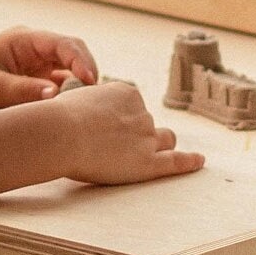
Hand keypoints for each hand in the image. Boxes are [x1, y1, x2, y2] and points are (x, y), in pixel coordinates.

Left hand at [0, 24, 97, 113]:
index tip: (92, 81)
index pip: (64, 44)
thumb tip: (56, 92)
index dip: (82, 60)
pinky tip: (74, 113)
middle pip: (74, 54)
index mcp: (23, 40)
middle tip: (96, 99)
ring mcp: (36, 64)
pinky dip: (70, 97)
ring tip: (88, 108)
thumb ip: (21, 90)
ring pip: (71, 71)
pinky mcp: (35, 81)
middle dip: (87, 72)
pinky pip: (61, 85)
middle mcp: (34, 48)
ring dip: (80, 86)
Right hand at [0, 78, 205, 193]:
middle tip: (113, 147)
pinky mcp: (149, 162)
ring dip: (157, 147)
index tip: (106, 128)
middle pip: (148, 125)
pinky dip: (190, 162)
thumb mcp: (72, 99)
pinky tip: (199, 162)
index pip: (134, 107)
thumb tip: (74, 104)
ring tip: (143, 156)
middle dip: (137, 135)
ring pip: (163, 141)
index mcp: (125, 92)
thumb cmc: (56, 120)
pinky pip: (177, 161)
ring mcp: (147, 136)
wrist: (59, 134)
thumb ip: (84, 103)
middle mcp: (141, 111)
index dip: (122, 121)